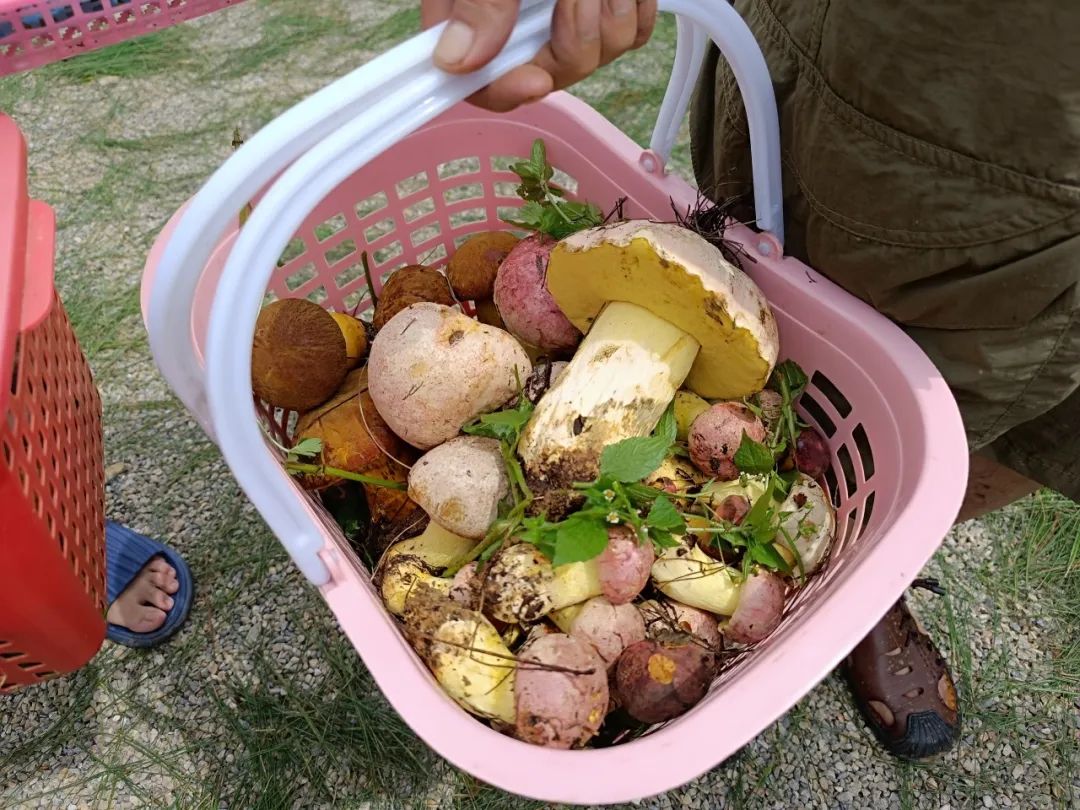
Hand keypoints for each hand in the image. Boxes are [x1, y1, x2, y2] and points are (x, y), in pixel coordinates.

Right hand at [421, 0, 656, 111]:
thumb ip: (478, 4)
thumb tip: (454, 62)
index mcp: (474, 19)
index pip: (481, 84)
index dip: (509, 91)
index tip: (536, 79)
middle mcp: (517, 27)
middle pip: (549, 76)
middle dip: (572, 38)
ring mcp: (565, 20)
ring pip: (596, 58)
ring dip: (607, 15)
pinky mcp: (607, 9)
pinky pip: (631, 34)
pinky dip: (635, 7)